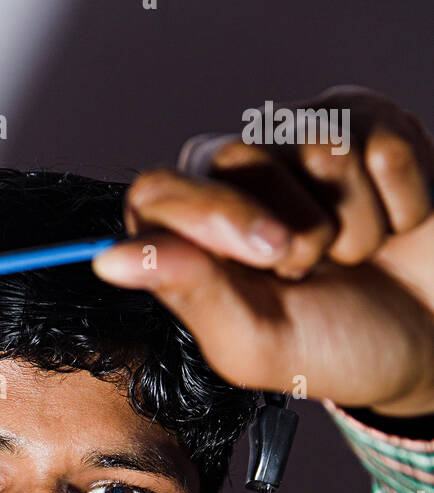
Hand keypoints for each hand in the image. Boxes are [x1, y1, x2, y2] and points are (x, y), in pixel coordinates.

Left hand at [94, 88, 433, 417]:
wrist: (425, 344)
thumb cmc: (331, 348)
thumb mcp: (253, 342)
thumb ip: (188, 292)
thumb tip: (107, 259)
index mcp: (193, 234)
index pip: (157, 192)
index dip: (209, 216)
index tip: (268, 255)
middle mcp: (238, 177)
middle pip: (236, 156)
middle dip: (292, 230)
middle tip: (310, 272)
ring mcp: (303, 144)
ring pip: (320, 146)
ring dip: (353, 225)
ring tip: (356, 255)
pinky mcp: (369, 127)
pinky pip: (382, 148)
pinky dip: (400, 207)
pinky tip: (395, 229)